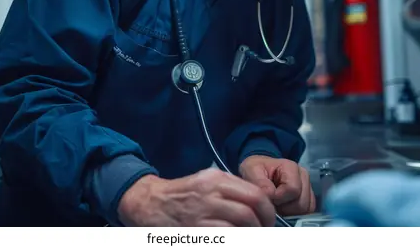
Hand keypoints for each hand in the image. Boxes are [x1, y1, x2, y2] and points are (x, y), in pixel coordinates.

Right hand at [117, 168, 275, 226]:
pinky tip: (234, 239)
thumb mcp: (206, 180)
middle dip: (262, 226)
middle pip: (249, 212)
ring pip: (239, 228)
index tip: (269, 219)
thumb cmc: (181, 194)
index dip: (268, 210)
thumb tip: (259, 203)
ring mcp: (200, 214)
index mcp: (216, 179)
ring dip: (250, 235)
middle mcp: (209, 194)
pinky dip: (234, 239)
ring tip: (250, 237)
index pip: (255, 194)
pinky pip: (224, 238)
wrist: (150, 202)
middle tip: (263, 231)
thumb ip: (231, 188)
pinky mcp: (194, 232)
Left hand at [239, 155, 315, 215]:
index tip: (267, 196)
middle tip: (271, 202)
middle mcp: (303, 177)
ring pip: (305, 211)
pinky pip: (306, 214)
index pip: (293, 190)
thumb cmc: (256, 170)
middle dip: (284, 208)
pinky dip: (293, 215)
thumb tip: (271, 195)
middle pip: (301, 203)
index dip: (278, 198)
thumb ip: (260, 182)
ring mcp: (307, 189)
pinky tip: (282, 209)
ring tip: (276, 205)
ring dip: (288, 213)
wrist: (258, 172)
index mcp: (291, 167)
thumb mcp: (251, 169)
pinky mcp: (308, 200)